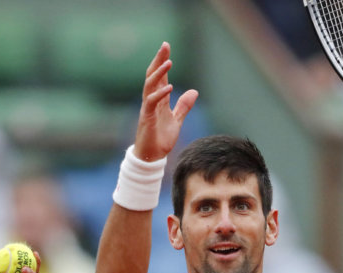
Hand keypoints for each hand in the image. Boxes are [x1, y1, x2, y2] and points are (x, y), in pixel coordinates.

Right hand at [134, 42, 198, 161]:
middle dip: (158, 60)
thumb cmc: (160, 139)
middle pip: (153, 76)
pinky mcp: (147, 118)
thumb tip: (194, 92)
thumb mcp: (177, 120)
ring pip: (150, 85)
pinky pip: (151, 102)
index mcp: (158, 100)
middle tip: (165, 45)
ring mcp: (148, 108)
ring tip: (168, 61)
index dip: (162, 62)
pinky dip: (160, 94)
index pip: (160, 76)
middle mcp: (151, 101)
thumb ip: (183, 106)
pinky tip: (169, 86)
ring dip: (159, 73)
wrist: (152, 157)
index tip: (166, 47)